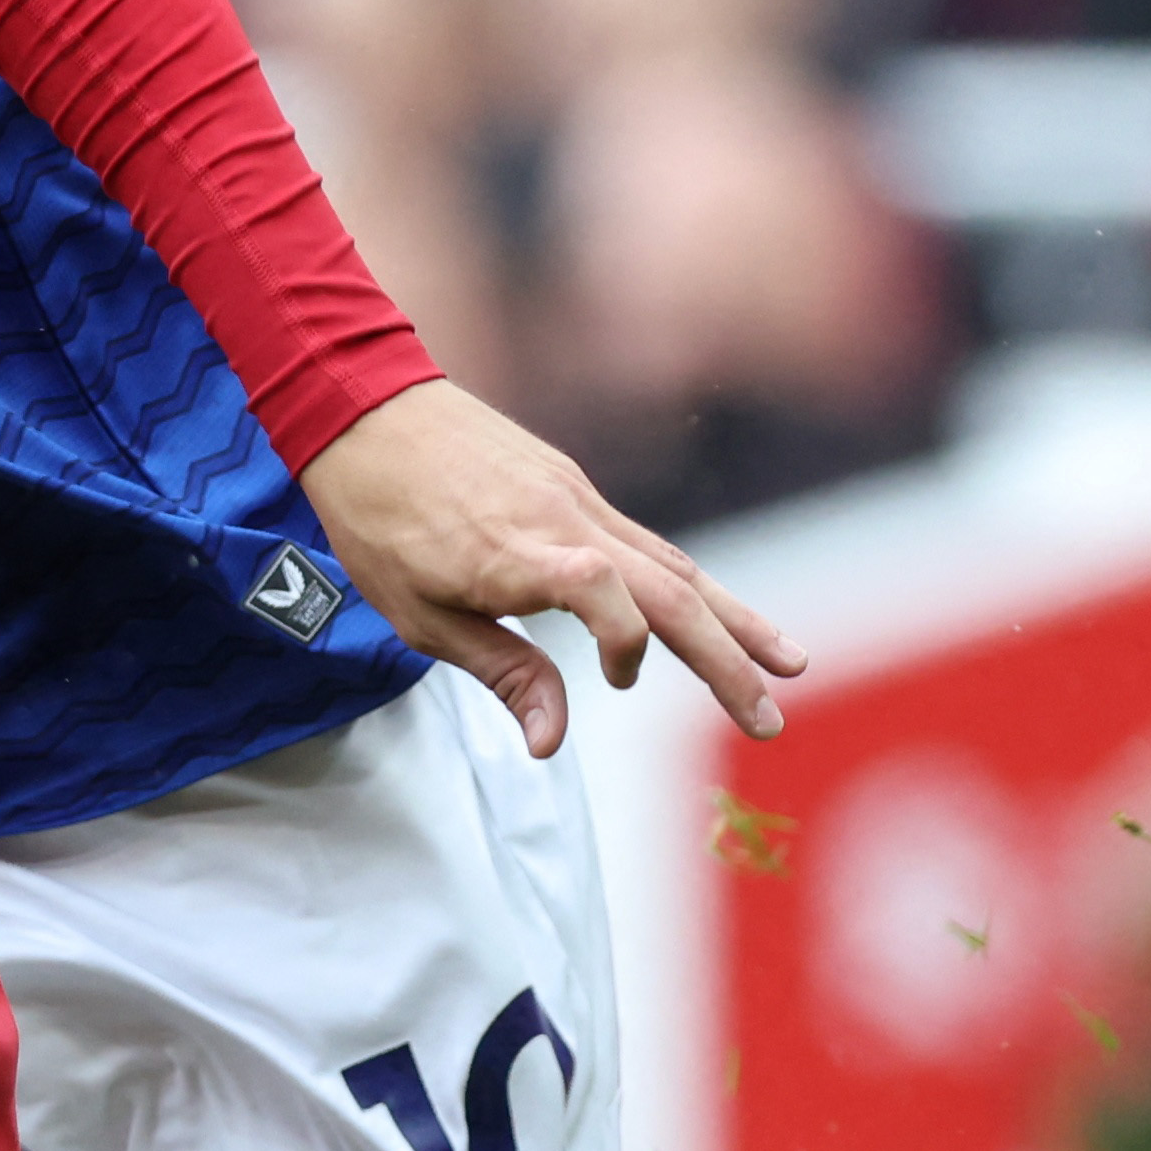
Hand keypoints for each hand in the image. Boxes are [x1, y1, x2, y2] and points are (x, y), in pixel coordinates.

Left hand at [296, 381, 800, 755]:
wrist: (362, 409)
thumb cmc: (379, 522)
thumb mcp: (419, 617)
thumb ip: (501, 672)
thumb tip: (553, 741)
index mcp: (520, 554)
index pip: (608, 594)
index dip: (625, 646)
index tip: (612, 685)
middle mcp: (566, 521)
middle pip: (671, 590)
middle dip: (728, 659)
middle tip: (770, 719)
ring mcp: (579, 499)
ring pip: (676, 563)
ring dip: (735, 619)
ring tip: (788, 664)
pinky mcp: (576, 488)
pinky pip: (648, 543)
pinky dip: (692, 586)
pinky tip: (714, 617)